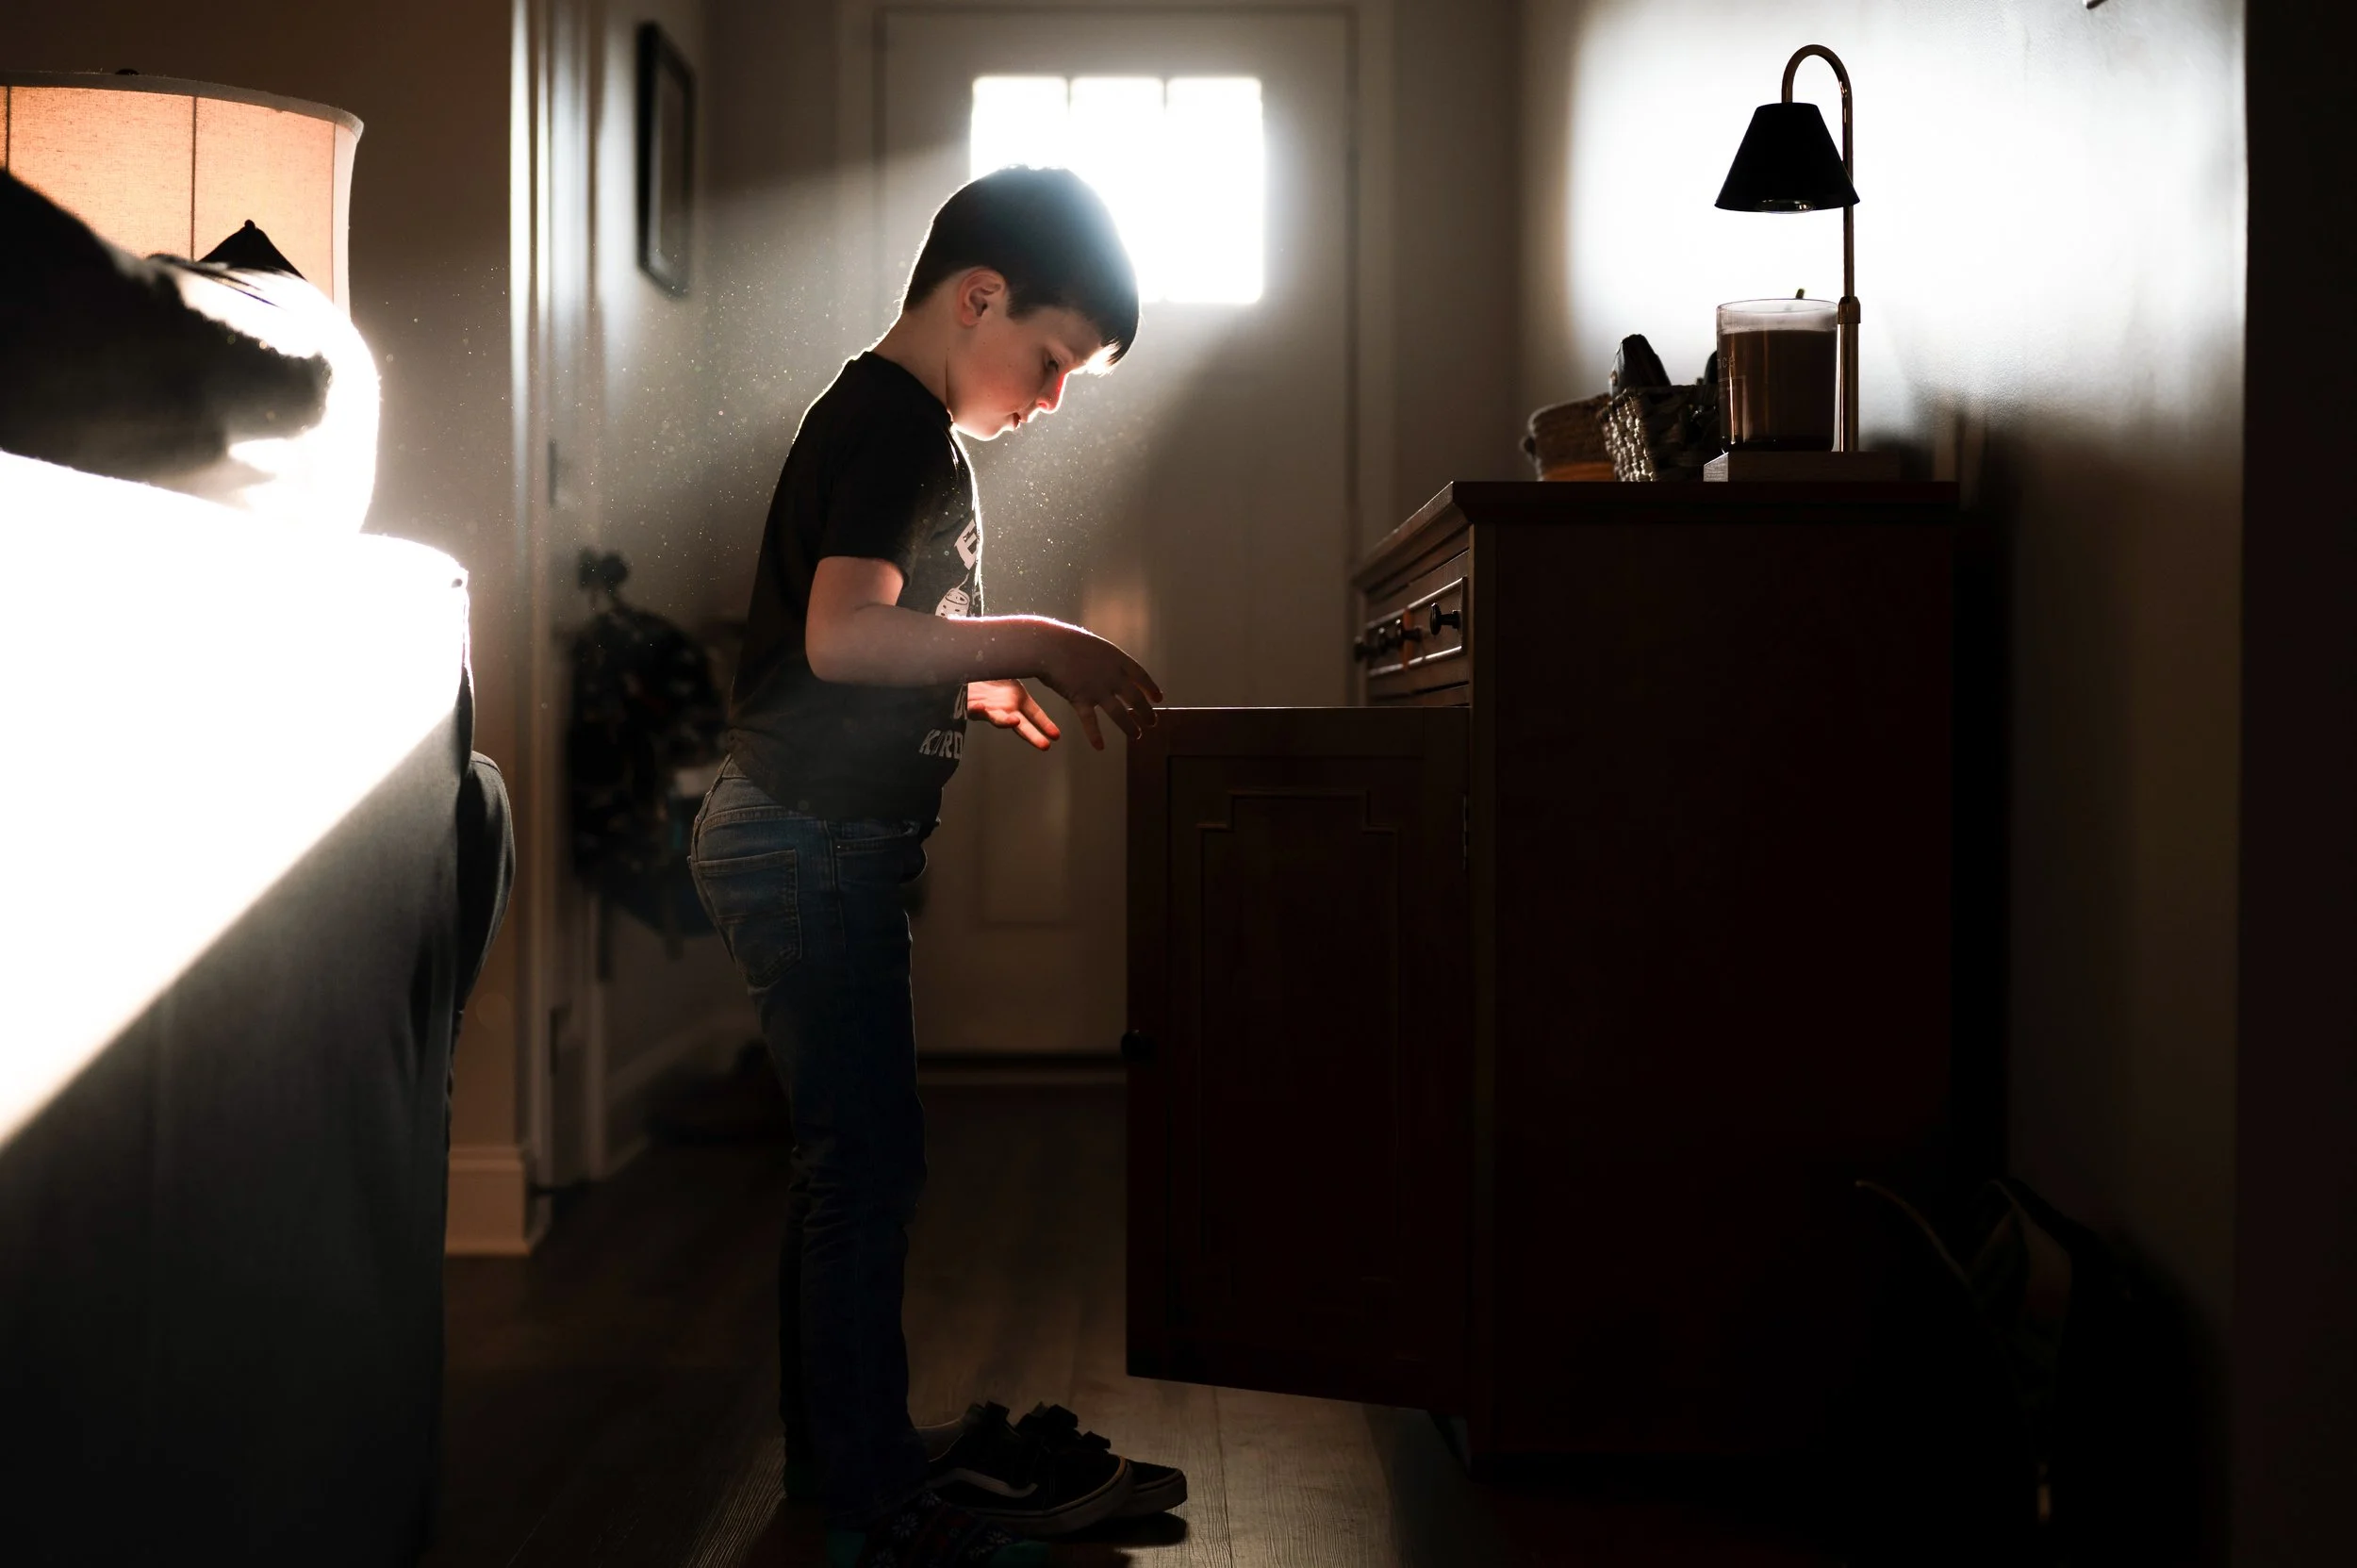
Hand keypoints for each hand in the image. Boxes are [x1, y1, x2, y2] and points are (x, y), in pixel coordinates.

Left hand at [968, 678, 1059, 749]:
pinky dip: (977, 710)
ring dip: (1006, 722)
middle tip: (1044, 745)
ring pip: (998, 719)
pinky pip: (973, 709)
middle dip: (1033, 735)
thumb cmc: (991, 672)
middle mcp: (1006, 708)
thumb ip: (1025, 670)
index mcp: (1018, 700)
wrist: (966, 672)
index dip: (1046, 725)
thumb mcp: (1012, 671)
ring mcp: (989, 708)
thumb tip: (1043, 661)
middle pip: (1022, 725)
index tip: (1056, 736)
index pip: (1035, 715)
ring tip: (1014, 721)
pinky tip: (981, 707)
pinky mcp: (970, 705)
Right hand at [1034, 626, 1162, 749]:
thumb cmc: (1064, 641)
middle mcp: (1112, 675)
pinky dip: (1095, 735)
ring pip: (1119, 713)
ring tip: (1137, 736)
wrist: (1047, 644)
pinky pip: (1091, 721)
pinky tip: (1100, 747)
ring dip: (1130, 727)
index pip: (1140, 675)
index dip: (1150, 688)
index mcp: (1116, 658)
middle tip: (1153, 723)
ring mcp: (1098, 688)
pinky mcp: (1081, 699)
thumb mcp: (1091, 645)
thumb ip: (1102, 659)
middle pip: (1135, 698)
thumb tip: (1106, 667)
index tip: (1158, 699)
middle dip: (1146, 712)